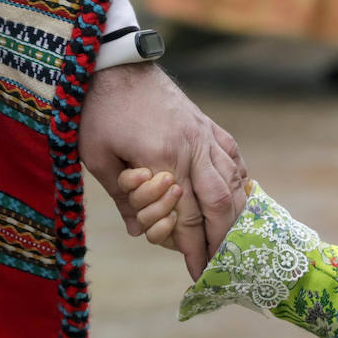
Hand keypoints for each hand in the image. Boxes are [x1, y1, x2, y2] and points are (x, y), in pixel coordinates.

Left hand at [79, 63, 246, 279]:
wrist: (116, 64)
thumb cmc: (99, 111)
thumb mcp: (97, 157)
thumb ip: (121, 198)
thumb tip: (139, 232)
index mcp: (164, 158)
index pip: (186, 216)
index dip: (193, 248)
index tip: (199, 273)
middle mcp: (194, 149)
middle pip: (220, 205)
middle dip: (223, 239)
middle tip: (224, 265)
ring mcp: (208, 137)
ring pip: (235, 185)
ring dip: (236, 217)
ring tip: (235, 241)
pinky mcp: (211, 128)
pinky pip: (235, 164)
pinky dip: (240, 187)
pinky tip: (238, 202)